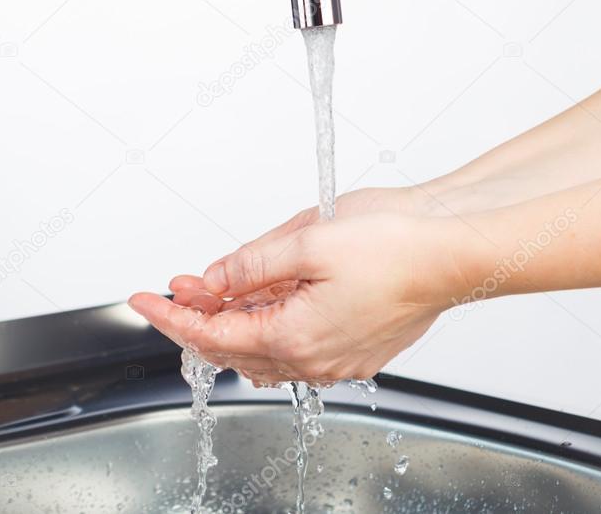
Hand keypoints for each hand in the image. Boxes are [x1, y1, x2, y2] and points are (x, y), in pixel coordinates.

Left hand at [128, 210, 473, 384]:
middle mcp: (316, 359)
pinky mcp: (355, 348)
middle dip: (200, 317)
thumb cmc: (397, 244)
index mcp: (297, 336)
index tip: (145, 300)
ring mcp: (338, 359)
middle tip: (178, 288)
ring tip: (217, 288)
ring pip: (264, 350)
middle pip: (235, 347)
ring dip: (234, 321)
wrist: (455, 251)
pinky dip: (269, 324)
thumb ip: (250, 264)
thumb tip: (212, 281)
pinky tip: (264, 298)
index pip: (213, 334)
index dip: (172, 316)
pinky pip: (296, 346)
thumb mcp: (307, 240)